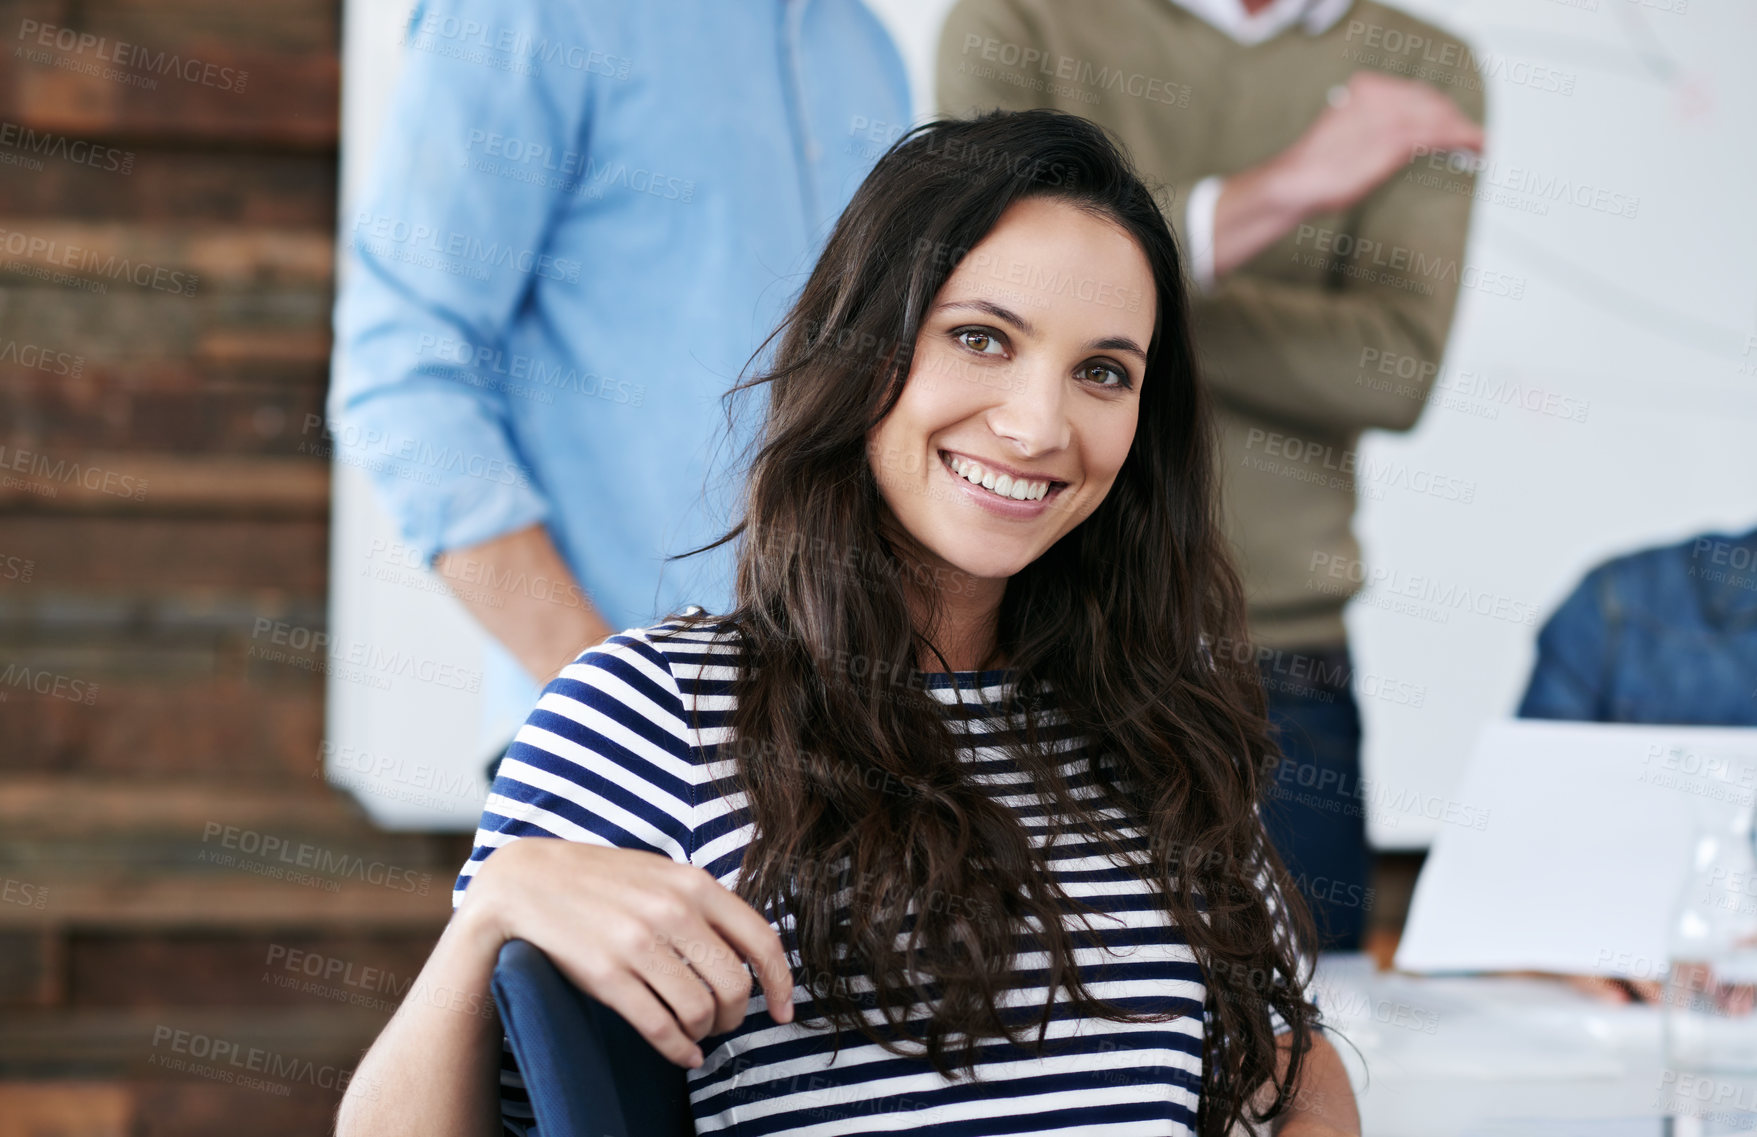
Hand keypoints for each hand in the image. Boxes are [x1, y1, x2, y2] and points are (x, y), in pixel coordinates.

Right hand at [465, 838, 793, 1067]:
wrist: (529, 881)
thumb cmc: (603, 881)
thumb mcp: (663, 874)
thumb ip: (705, 904)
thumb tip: (751, 949)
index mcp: (693, 884)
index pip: (761, 941)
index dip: (780, 984)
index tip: (783, 1010)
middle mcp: (671, 912)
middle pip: (735, 985)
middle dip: (737, 1015)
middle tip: (724, 1021)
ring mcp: (637, 945)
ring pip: (699, 1011)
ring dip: (705, 1032)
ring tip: (696, 1031)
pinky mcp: (606, 976)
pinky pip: (659, 1027)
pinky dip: (679, 1049)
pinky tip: (683, 1053)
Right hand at [1271, 71, 1484, 216]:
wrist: (1295, 181)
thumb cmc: (1315, 167)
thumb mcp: (1343, 132)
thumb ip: (1368, 124)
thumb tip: (1393, 136)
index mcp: (1365, 87)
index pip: (1413, 93)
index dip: (1439, 109)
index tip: (1452, 123)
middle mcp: (1380, 94)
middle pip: (1431, 101)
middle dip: (1455, 119)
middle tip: (1472, 138)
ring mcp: (1389, 115)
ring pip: (1441, 117)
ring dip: (1465, 130)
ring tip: (1480, 145)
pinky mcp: (1396, 139)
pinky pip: (1441, 133)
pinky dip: (1465, 139)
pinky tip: (1476, 148)